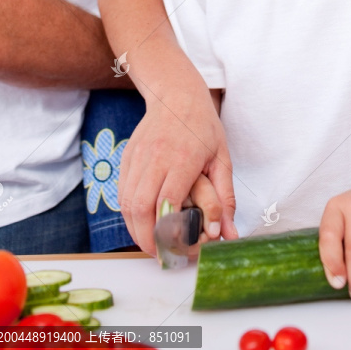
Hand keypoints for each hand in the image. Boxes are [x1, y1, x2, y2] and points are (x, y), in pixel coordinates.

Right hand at [117, 92, 237, 254]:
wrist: (176, 94)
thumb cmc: (203, 126)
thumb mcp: (222, 159)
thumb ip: (226, 198)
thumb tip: (229, 234)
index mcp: (182, 158)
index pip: (167, 202)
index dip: (168, 232)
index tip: (176, 251)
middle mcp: (155, 157)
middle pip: (141, 207)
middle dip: (147, 238)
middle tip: (160, 255)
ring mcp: (137, 156)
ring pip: (126, 202)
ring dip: (135, 229)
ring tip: (151, 244)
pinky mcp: (126, 157)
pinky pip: (121, 192)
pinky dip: (128, 213)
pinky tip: (140, 223)